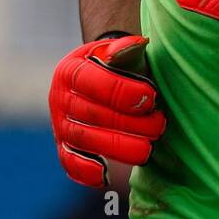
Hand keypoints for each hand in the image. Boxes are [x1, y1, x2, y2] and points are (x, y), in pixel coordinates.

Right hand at [49, 35, 166, 187]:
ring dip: (117, 148)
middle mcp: (59, 97)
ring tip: (147, 149)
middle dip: (128, 123)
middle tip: (159, 125)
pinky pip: (70, 163)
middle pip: (91, 114)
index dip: (121, 91)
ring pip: (84, 140)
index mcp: (70, 70)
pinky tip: (106, 175)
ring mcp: (60, 124)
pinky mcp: (64, 148)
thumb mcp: (122, 52)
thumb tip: (139, 43)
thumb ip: (127, 48)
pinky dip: (85, 171)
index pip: (91, 81)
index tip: (150, 98)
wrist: (104, 81)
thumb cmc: (119, 67)